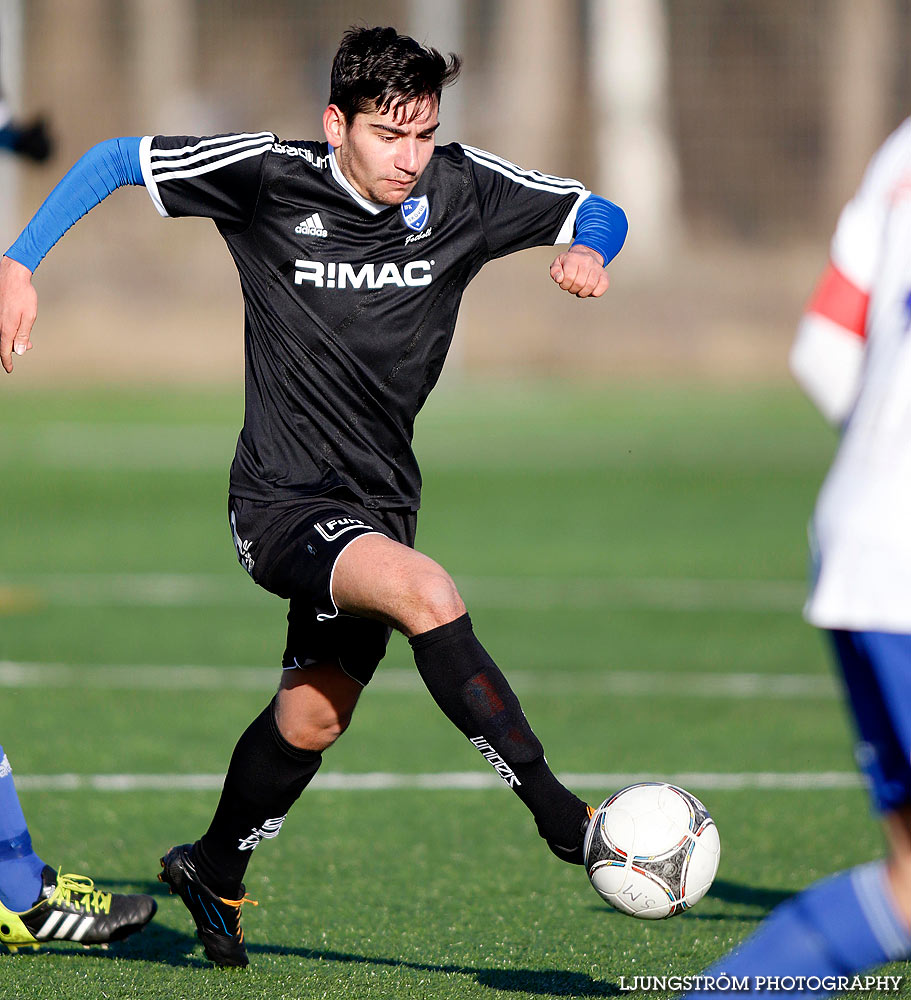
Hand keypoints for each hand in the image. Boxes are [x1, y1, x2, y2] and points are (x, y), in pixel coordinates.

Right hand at [0, 255, 36, 372]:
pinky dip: (10, 329)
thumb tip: (18, 351)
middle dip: (14, 348)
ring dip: (13, 338)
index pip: (4, 350)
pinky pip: (2, 325)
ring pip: (3, 334)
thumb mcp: (29, 316)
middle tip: (27, 346)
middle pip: (3, 343)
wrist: (12, 275)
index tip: (9, 369)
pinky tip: (18, 325)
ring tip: (25, 337)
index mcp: (6, 327)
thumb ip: (23, 335)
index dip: (7, 361)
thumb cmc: (23, 294)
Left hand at [549, 245, 609, 297]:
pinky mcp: (604, 274)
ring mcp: (597, 268)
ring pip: (590, 286)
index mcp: (574, 258)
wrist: (587, 254)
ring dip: (583, 292)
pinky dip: (595, 292)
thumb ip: (555, 270)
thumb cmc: (571, 261)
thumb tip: (558, 278)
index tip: (565, 283)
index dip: (565, 285)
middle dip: (573, 289)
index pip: (569, 277)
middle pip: (579, 283)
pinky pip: (603, 286)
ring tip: (580, 289)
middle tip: (572, 286)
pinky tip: (590, 290)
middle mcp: (587, 261)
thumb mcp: (558, 262)